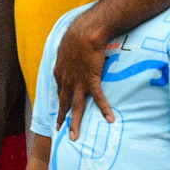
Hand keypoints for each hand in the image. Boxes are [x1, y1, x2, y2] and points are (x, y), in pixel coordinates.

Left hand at [52, 12, 114, 138]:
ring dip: (75, 123)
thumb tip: (70, 48)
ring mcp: (78, 82)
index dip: (61, 98)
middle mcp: (66, 80)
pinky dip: (104, 109)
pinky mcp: (92, 81)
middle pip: (64, 102)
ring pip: (76, 107)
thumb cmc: (76, 33)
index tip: (61, 106)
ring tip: (74, 137)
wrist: (85, 32)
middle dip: (61, 117)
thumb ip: (67, 51)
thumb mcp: (66, 43)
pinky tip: (110, 119)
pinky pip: (99, 99)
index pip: (60, 89)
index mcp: (59, 71)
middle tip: (59, 129)